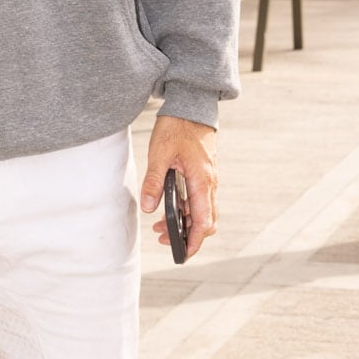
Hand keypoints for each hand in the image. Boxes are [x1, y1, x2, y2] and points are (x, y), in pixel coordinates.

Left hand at [141, 115, 216, 258]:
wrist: (192, 105)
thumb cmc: (177, 126)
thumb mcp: (159, 154)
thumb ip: (153, 182)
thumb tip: (148, 209)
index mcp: (202, 181)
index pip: (203, 222)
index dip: (194, 241)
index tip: (182, 253)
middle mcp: (209, 183)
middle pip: (206, 221)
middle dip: (187, 236)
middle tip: (164, 238)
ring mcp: (208, 179)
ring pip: (201, 211)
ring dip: (185, 223)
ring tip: (159, 226)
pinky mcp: (203, 175)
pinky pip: (199, 200)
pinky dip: (186, 210)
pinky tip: (168, 208)